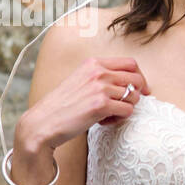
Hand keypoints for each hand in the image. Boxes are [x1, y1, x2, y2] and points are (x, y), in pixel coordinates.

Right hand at [17, 57, 150, 154]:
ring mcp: (100, 88)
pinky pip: (127, 111)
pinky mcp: (101, 105)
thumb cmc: (63, 105)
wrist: (43, 122)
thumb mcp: (81, 80)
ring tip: (108, 115)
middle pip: (137, 79)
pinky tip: (104, 122)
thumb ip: (102, 77)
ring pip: (134, 97)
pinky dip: (119, 119)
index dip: (140, 77)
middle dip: (137, 94)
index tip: (140, 89)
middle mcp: (98, 72)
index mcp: (93, 63)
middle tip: (126, 105)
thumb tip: (132, 83)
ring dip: (125, 109)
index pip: (131, 63)